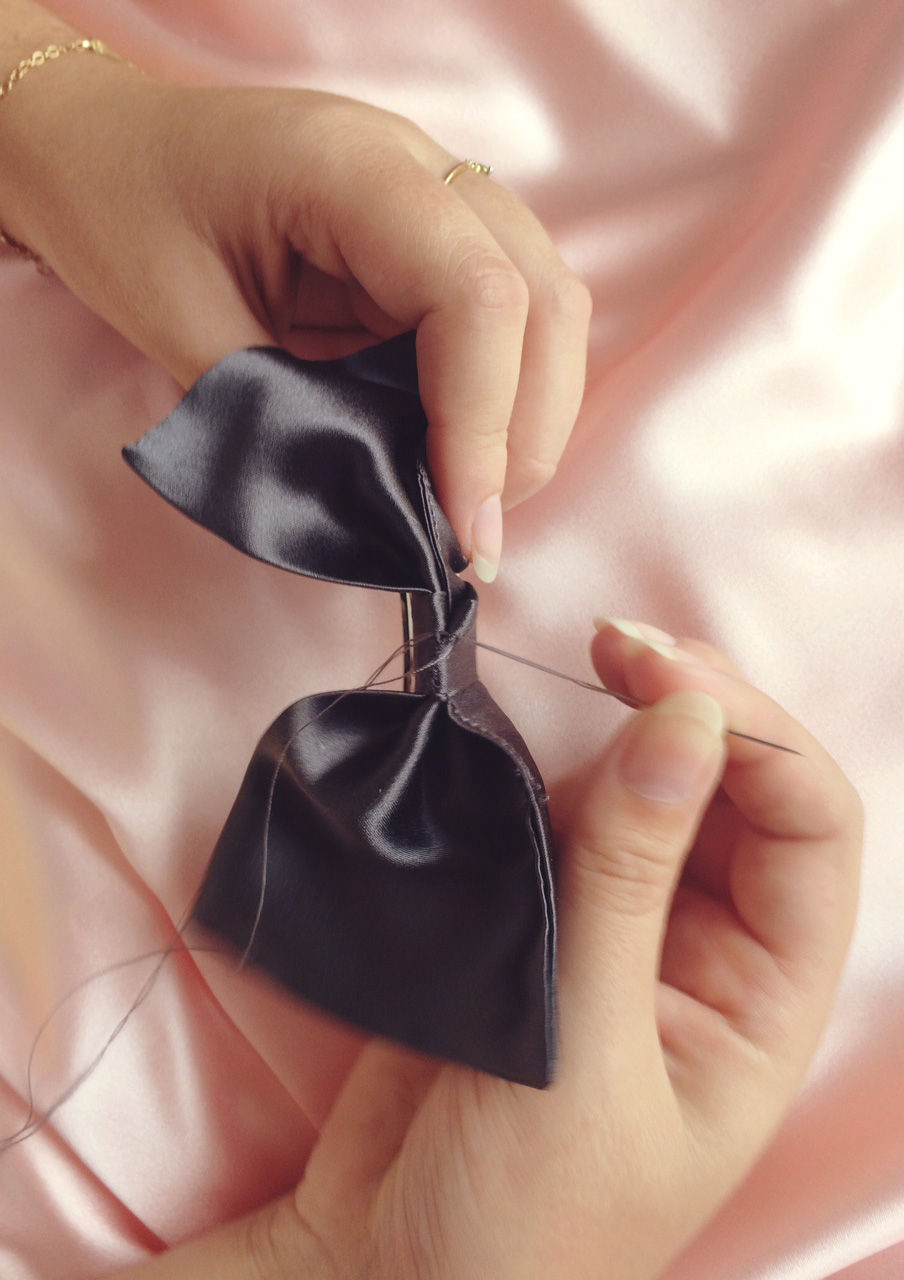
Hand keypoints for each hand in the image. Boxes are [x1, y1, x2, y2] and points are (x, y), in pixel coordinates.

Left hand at [0, 21, 590, 578]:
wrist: (98, 144)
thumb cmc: (121, 213)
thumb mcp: (181, 324)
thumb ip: (289, 418)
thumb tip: (381, 514)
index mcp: (352, 168)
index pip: (475, 297)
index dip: (484, 426)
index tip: (461, 529)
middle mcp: (420, 168)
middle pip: (543, 299)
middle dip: (526, 435)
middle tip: (474, 536)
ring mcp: (438, 197)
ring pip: (545, 309)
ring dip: (526, 419)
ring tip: (471, 505)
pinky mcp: (434, 237)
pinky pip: (507, 320)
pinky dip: (499, 398)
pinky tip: (457, 455)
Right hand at [225, 622, 855, 1279]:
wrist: (383, 1272)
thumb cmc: (518, 1216)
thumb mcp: (586, 1049)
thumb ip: (629, 878)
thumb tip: (686, 723)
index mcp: (762, 1003)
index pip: (808, 833)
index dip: (756, 739)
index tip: (667, 680)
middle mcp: (705, 953)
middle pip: (734, 791)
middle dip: (691, 706)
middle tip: (616, 645)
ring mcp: (618, 930)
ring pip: (645, 792)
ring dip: (615, 733)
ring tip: (573, 683)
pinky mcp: (538, 920)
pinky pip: (562, 819)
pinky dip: (544, 772)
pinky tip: (520, 746)